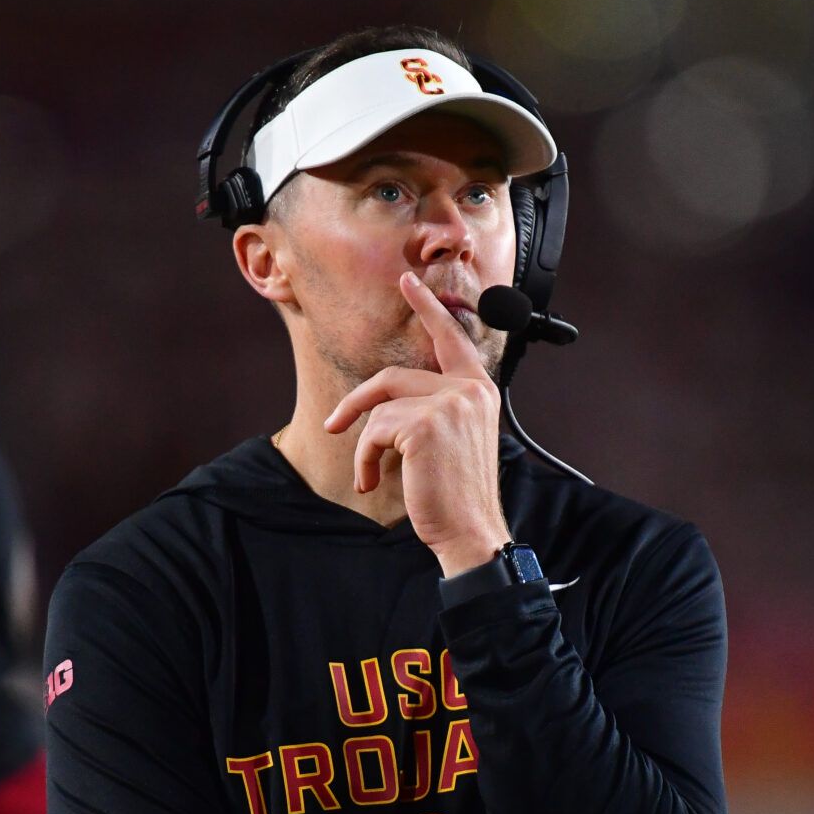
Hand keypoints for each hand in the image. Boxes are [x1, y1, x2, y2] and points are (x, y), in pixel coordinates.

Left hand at [321, 272, 510, 575]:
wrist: (470, 532)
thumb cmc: (458, 495)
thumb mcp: (455, 442)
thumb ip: (437, 410)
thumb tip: (388, 403)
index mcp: (479, 392)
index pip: (450, 339)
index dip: (427, 308)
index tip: (408, 282)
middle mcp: (468, 391)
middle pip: (394, 378)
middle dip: (357, 403)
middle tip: (333, 424)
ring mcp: (449, 404)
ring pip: (381, 407)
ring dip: (364, 445)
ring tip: (369, 475)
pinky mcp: (425, 424)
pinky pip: (374, 430)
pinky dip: (365, 459)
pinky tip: (372, 481)